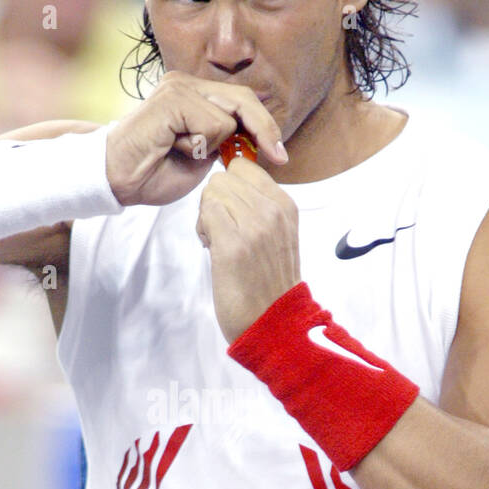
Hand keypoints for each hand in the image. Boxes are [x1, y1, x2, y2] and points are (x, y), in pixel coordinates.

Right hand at [105, 71, 286, 207]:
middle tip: (278, 157)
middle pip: (244, 99)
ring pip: (227, 116)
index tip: (279, 154)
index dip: (264, 127)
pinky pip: (211, 124)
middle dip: (264, 130)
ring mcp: (178, 86)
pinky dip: (198, 145)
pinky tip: (173, 147)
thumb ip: (225, 141)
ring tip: (182, 151)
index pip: (243, 101)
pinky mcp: (172, 98)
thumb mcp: (202, 157)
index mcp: (194, 95)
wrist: (116, 179)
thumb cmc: (154, 172)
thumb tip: (256, 138)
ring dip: (212, 145)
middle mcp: (186, 83)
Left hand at [196, 155, 300, 344]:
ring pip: (212, 193)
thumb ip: (259, 206)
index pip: (244, 166)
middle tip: (223, 231)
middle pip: (224, 178)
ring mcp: (255, 226)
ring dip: (207, 215)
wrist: (273, 323)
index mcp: (285, 205)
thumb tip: (229, 182)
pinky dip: (203, 229)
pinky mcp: (234, 244)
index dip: (229, 185)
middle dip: (215, 201)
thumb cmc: (267, 282)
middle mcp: (273, 210)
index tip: (232, 211)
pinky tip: (213, 249)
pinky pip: (207, 213)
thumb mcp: (276, 234)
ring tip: (219, 241)